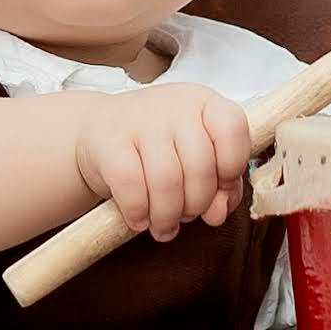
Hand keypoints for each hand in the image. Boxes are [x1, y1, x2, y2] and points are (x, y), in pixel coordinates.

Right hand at [73, 85, 254, 243]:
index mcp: (204, 104)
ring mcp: (140, 119)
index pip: (233, 128)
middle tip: (186, 216)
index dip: (232, 166)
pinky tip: (139, 219)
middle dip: (196, 204)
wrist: (97, 131)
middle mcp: (175, 106)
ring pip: (167, 180)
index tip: (221, 187)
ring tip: (163, 225)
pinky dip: (138, 212)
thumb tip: (217, 213)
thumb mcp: (194, 157)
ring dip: (168, 216)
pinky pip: (131, 186)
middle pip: (200, 166)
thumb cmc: (157, 148)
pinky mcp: (109, 140)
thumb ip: (220, 185)